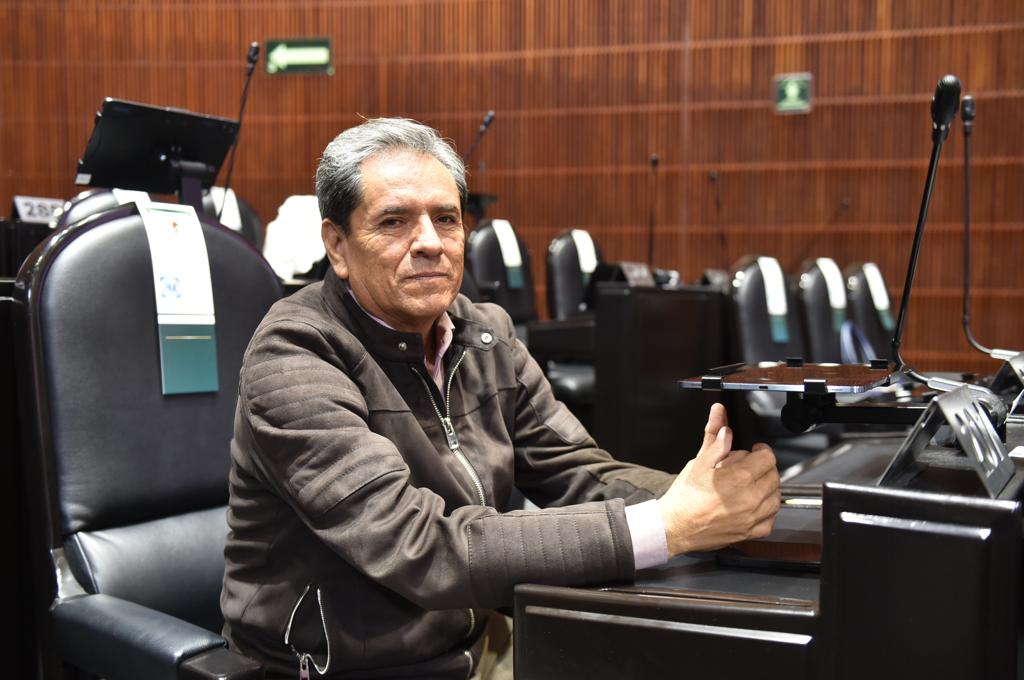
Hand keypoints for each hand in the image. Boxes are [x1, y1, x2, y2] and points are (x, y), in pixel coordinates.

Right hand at [657, 403, 780, 555]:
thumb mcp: (699, 462)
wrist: (675, 526)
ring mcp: (752, 518)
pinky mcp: (749, 533)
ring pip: (775, 498)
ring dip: (767, 488)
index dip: (762, 450)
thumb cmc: (684, 497)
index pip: (767, 458)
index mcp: (740, 478)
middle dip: (764, 467)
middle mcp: (751, 498)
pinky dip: (767, 512)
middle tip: (748, 467)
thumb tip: (721, 420)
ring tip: (751, 485)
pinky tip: (754, 506)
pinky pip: (770, 521)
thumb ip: (716, 440)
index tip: (756, 450)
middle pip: (774, 476)